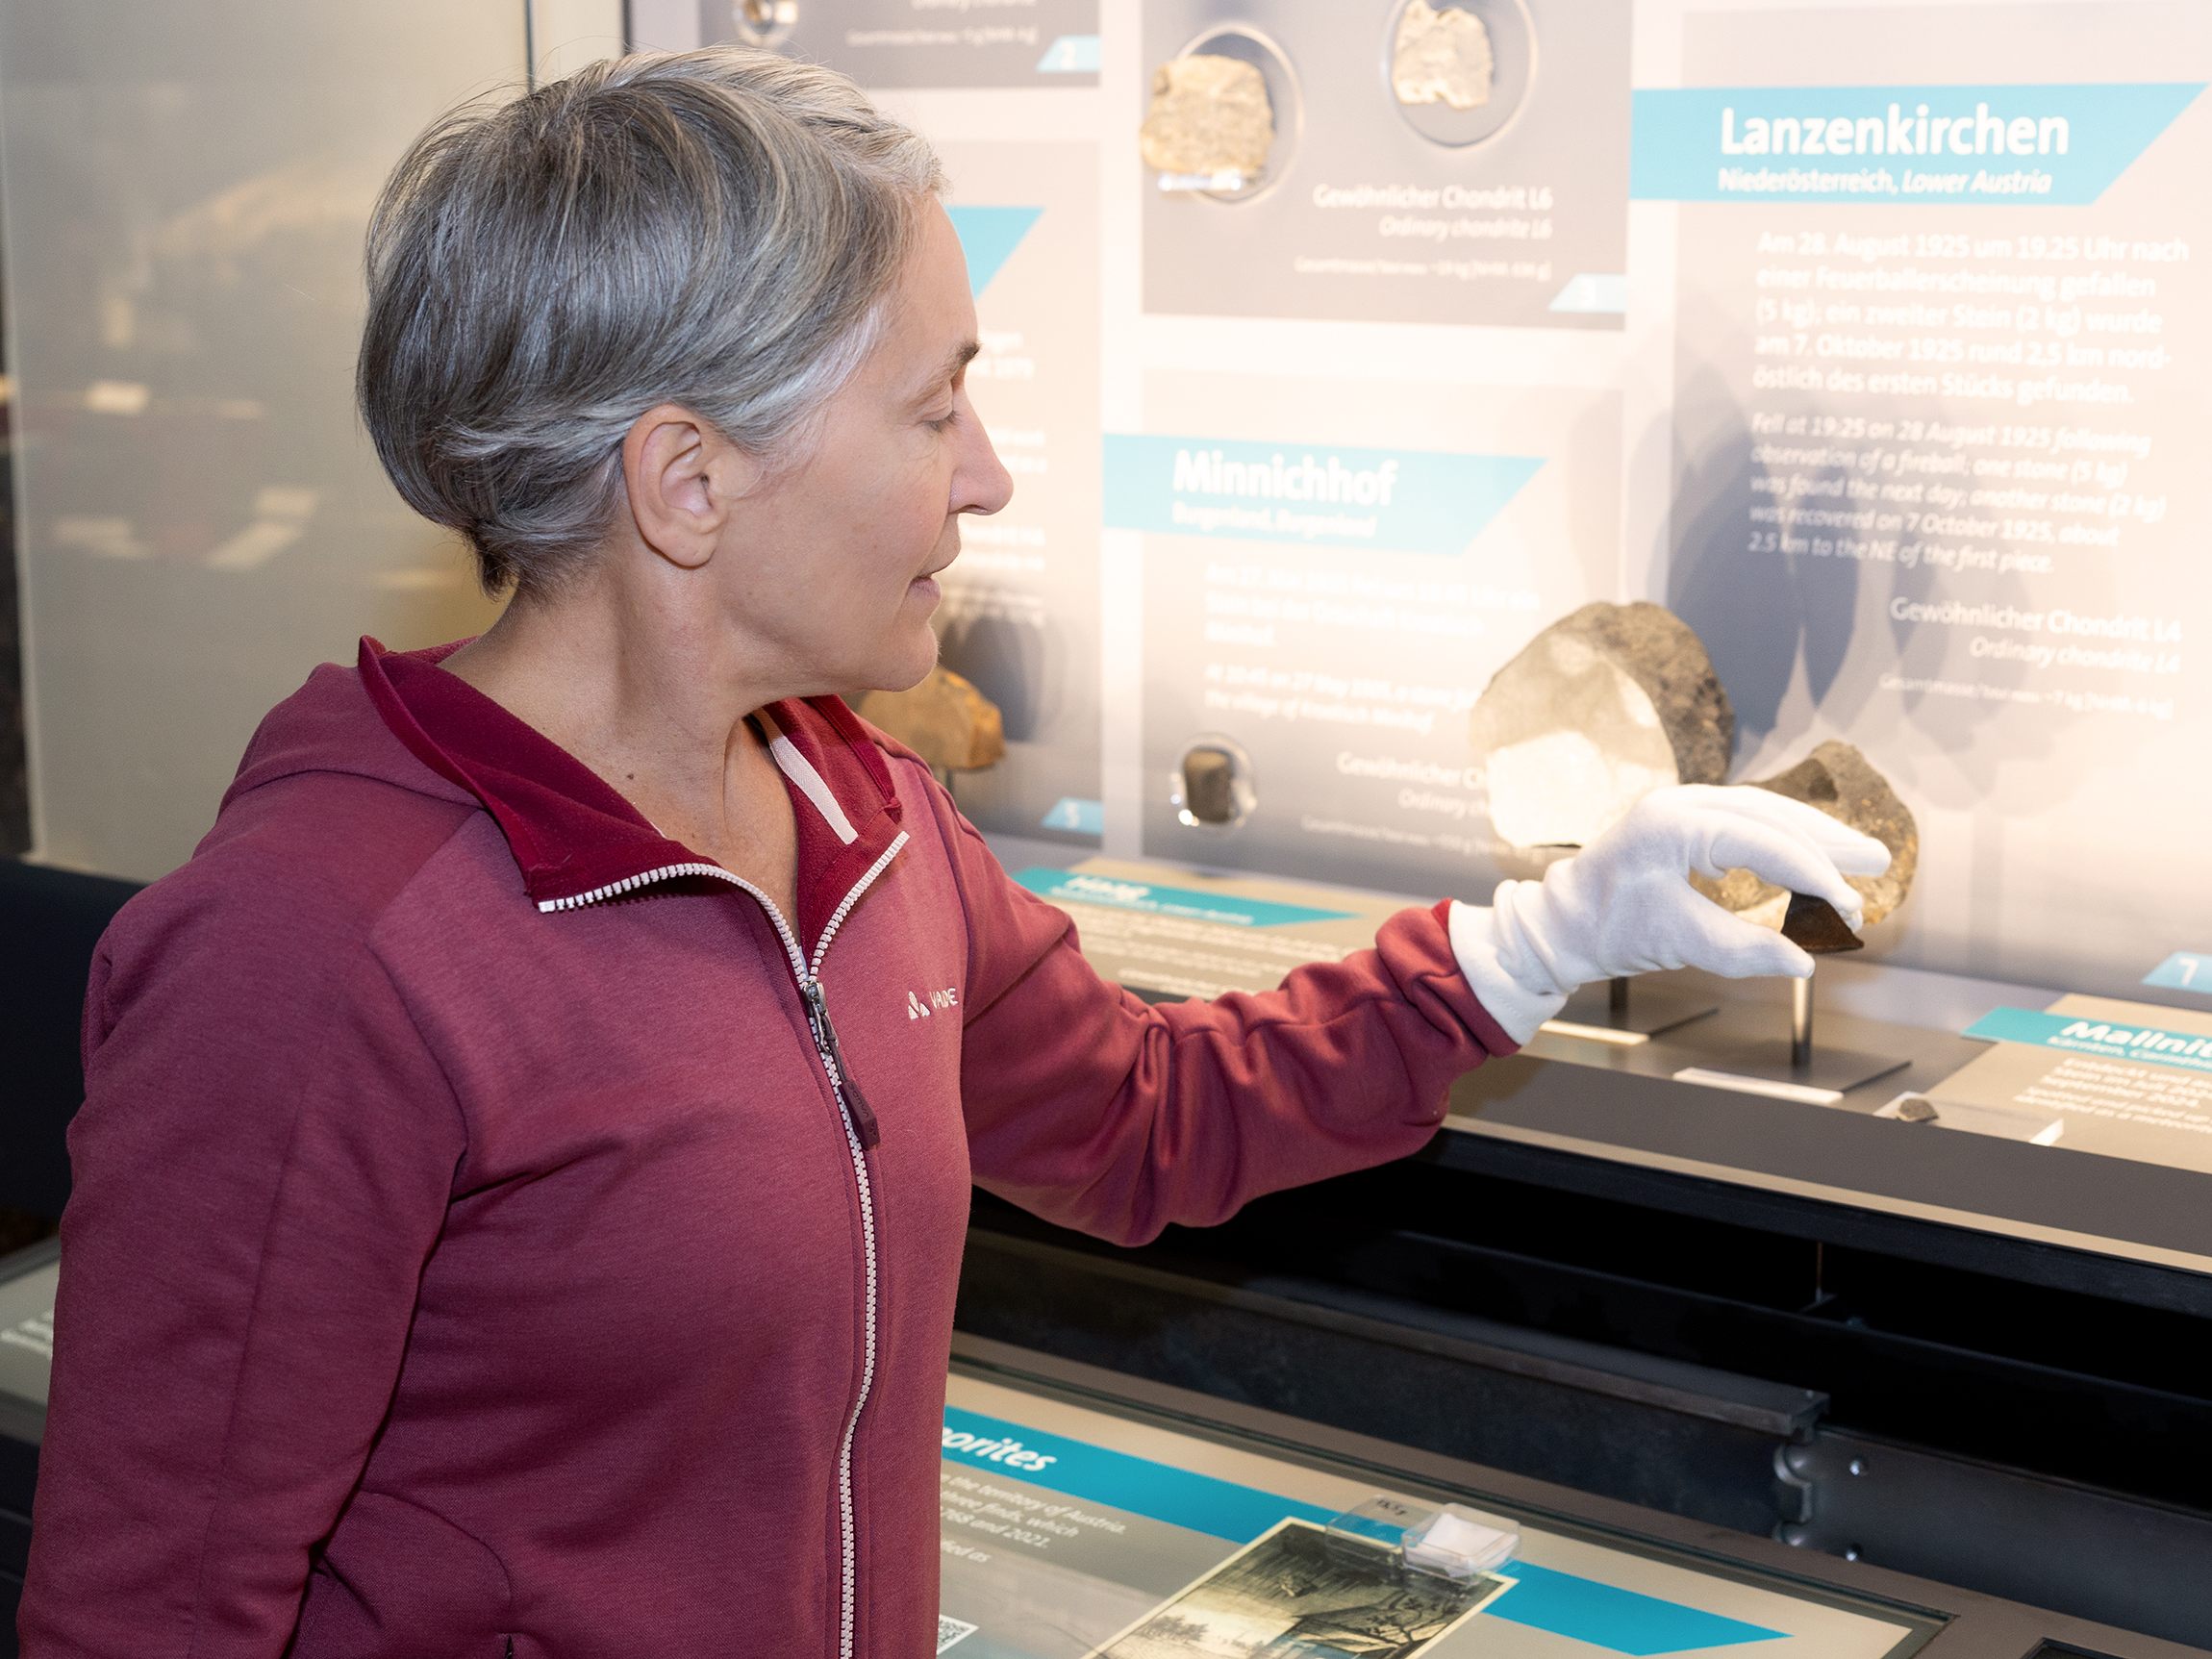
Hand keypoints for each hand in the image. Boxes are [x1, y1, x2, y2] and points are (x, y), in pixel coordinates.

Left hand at [1490, 784, 1892, 995]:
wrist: (1562, 922)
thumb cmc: (1610, 931)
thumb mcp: (1677, 943)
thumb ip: (1742, 950)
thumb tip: (1806, 965)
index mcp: (1673, 824)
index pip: (1761, 840)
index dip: (1811, 872)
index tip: (1849, 903)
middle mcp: (1681, 804)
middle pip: (1771, 815)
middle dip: (1827, 841)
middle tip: (1878, 862)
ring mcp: (1683, 808)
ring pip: (1764, 813)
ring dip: (1814, 836)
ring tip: (1863, 857)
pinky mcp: (1687, 822)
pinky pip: (1749, 822)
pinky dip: (1786, 839)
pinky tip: (1816, 854)